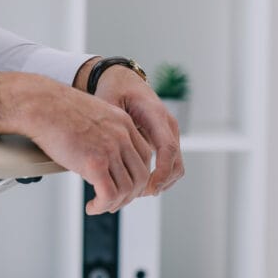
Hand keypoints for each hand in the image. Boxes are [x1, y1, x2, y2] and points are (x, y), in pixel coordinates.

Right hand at [0, 71, 152, 214]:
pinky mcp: (94, 163)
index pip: (145, 156)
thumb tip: (104, 158)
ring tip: (100, 205)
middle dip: (129, 195)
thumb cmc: (57, 109)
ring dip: (114, 203)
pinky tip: (92, 206)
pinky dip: (102, 206)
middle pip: (141, 176)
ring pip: (126, 189)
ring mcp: (110, 149)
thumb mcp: (93, 116)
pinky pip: (109, 195)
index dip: (137, 176)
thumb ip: (105, 133)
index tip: (126, 186)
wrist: (40, 105)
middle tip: (114, 201)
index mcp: (124, 122)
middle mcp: (122, 135)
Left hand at [83, 62, 184, 195]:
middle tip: (134, 196)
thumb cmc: (115, 89)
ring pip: (175, 167)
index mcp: (156, 114)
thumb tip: (101, 149)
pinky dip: (159, 178)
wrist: (124, 80)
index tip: (148, 189)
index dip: (161, 172)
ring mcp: (169, 133)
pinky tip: (138, 185)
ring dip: (160, 184)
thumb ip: (107, 123)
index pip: (167, 148)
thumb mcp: (108, 102)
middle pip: (176, 163)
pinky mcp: (165, 140)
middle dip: (160, 184)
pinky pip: (170, 164)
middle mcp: (168, 125)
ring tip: (134, 193)